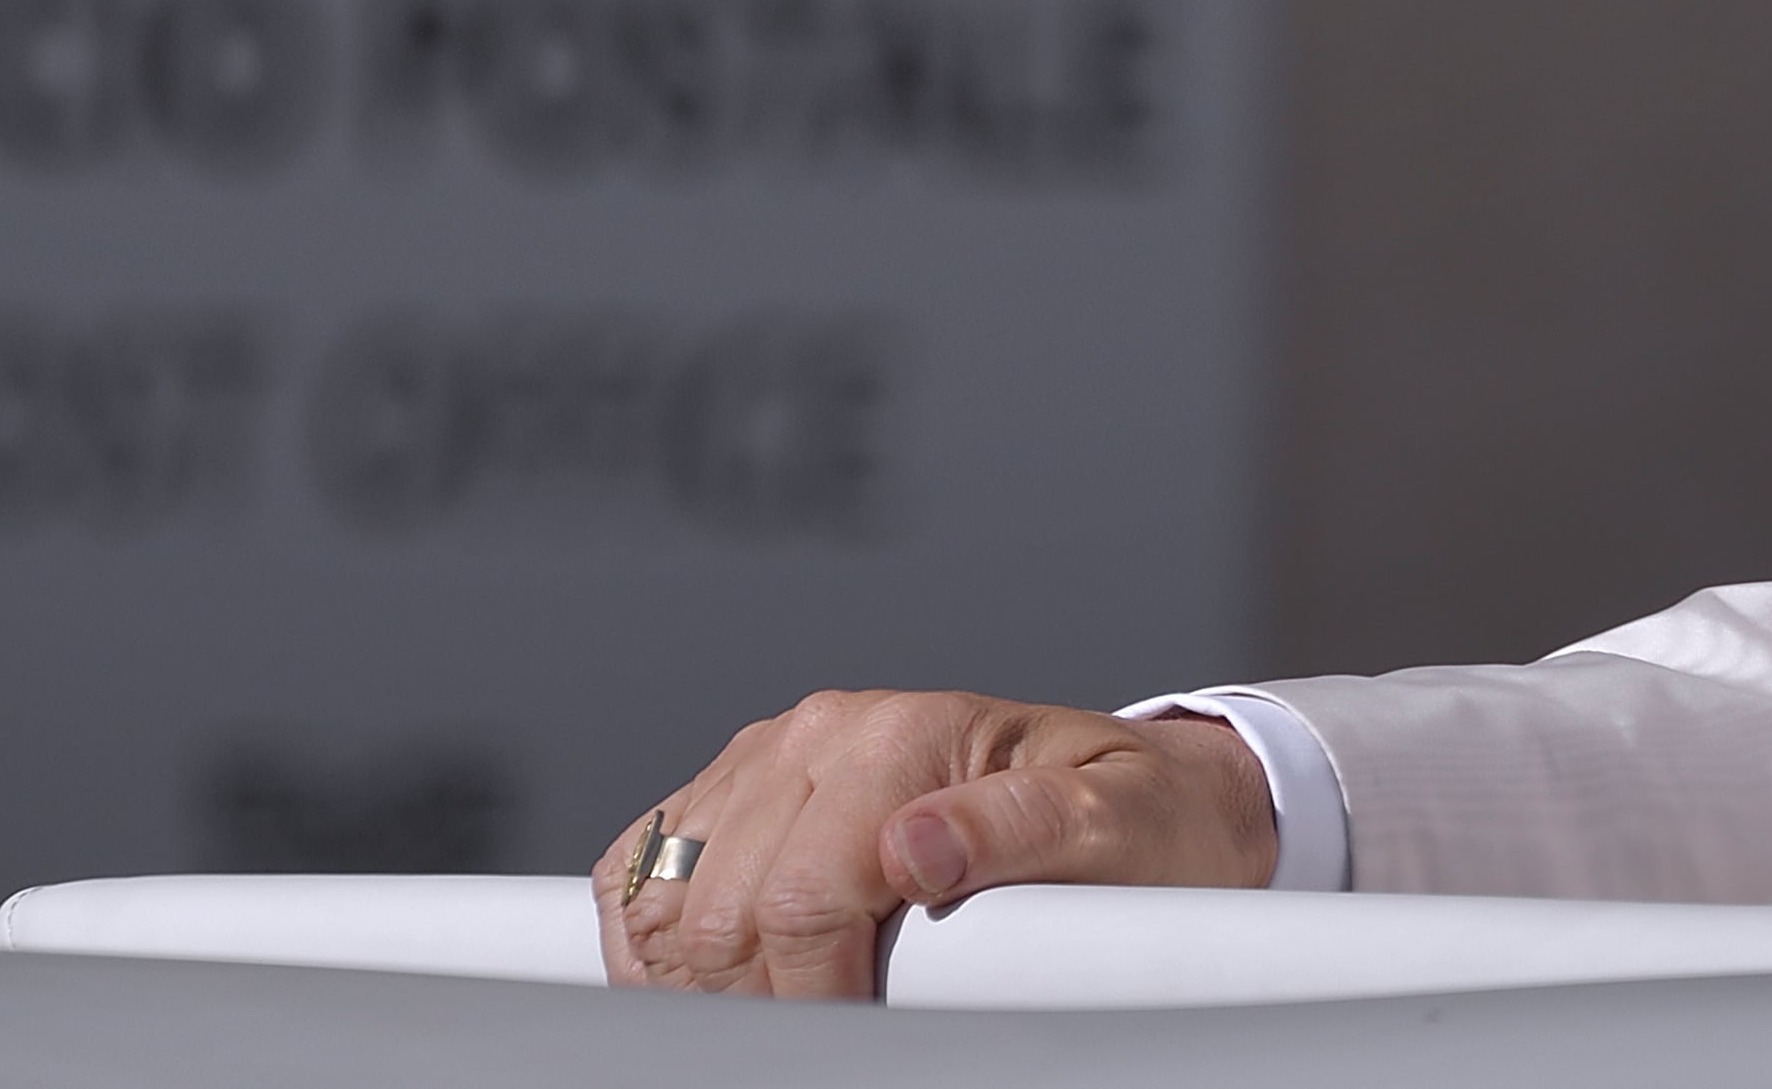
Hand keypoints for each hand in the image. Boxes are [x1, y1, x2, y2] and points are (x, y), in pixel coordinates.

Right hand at [590, 689, 1277, 998]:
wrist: (1134, 795)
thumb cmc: (1132, 817)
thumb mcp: (1115, 821)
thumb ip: (1020, 826)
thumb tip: (914, 848)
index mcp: (906, 731)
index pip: (801, 897)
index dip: (816, 998)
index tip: (855, 1042)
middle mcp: (822, 731)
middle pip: (720, 911)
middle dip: (758, 1001)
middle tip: (826, 1037)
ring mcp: (769, 759)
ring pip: (664, 901)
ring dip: (697, 982)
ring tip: (782, 1017)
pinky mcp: (733, 795)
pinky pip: (638, 877)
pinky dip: (653, 948)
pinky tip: (719, 986)